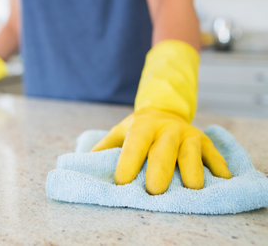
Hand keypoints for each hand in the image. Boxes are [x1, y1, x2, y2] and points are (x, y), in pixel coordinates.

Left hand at [91, 108, 231, 194]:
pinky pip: (215, 155)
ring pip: (192, 154)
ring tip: (191, 189)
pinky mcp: (206, 142)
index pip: (135, 144)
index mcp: (143, 128)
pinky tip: (221, 181)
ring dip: (193, 172)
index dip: (128, 162)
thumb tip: (83, 163)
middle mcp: (167, 130)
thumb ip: (104, 147)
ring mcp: (189, 135)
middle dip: (160, 171)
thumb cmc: (138, 129)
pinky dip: (219, 169)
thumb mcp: (119, 131)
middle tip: (154, 191)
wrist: (164, 111)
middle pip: (164, 151)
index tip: (121, 182)